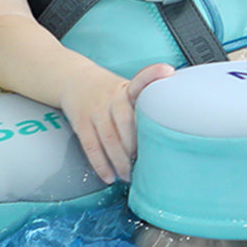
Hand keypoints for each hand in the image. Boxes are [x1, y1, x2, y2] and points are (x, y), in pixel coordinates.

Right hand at [60, 62, 174, 183]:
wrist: (73, 79)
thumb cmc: (108, 90)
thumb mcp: (127, 88)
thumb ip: (146, 102)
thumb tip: (172, 122)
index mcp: (127, 89)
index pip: (141, 79)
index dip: (153, 74)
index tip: (167, 70)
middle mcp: (111, 98)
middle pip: (126, 123)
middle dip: (136, 146)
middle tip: (146, 164)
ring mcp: (95, 110)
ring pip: (108, 138)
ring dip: (120, 161)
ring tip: (128, 175)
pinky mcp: (81, 123)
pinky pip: (91, 146)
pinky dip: (100, 164)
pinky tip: (109, 176)